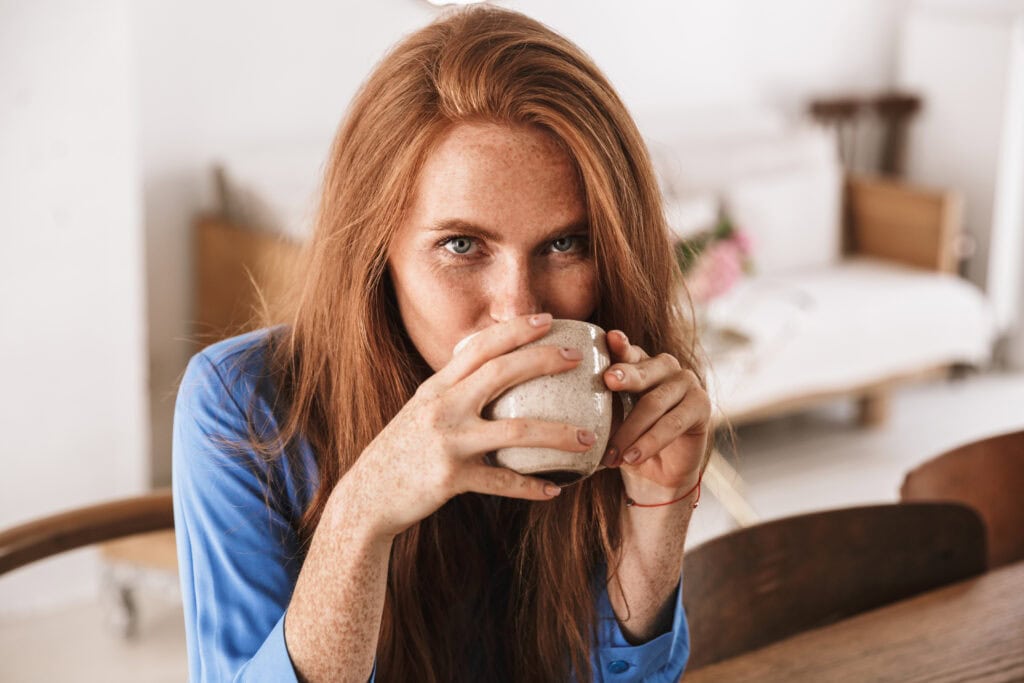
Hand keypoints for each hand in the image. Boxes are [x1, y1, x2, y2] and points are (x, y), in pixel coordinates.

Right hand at [342, 313, 593, 539]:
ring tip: (588, 437)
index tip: (548, 319)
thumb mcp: (420, 412)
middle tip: (576, 357)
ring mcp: (448, 443)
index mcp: (436, 388)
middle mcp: (441, 408)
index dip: (516, 329)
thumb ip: (451, 390)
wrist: (366, 499)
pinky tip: (555, 490)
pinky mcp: (452, 479)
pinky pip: (503, 482)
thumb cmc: (401, 454)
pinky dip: (532, 487)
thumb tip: (484, 367)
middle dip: (542, 360)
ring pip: (515, 431)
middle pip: (501, 373)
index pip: (481, 347)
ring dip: (557, 433)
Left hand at [600, 330, 710, 501]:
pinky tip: (633, 457)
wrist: (654, 473)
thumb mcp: (608, 421)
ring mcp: (686, 383)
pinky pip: (672, 423)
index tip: (610, 337)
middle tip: (607, 380)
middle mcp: (664, 367)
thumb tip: (568, 407)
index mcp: (639, 363)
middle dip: (625, 375)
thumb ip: (596, 406)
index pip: (628, 352)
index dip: (620, 345)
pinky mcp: (701, 406)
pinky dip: (650, 442)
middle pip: (643, 370)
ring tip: (612, 454)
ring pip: (654, 402)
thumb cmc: (625, 439)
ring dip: (630, 430)